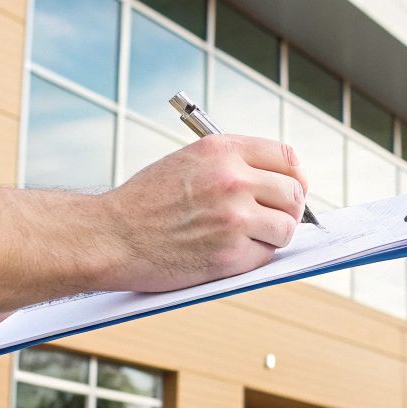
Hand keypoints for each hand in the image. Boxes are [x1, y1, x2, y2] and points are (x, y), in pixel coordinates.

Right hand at [91, 134, 308, 292]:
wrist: (111, 236)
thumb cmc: (144, 202)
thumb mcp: (188, 161)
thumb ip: (230, 164)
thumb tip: (275, 180)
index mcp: (222, 150)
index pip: (287, 156)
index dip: (295, 176)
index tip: (291, 188)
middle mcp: (232, 179)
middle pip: (294, 192)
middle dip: (288, 208)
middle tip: (273, 218)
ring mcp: (234, 218)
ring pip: (287, 227)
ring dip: (273, 235)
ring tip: (248, 237)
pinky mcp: (231, 254)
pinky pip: (267, 255)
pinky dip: (254, 257)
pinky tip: (228, 252)